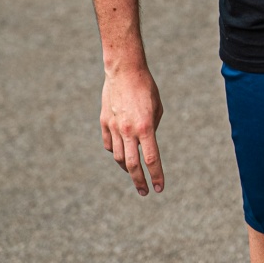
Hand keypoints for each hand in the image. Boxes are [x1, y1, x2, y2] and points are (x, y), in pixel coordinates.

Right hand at [100, 68, 164, 195]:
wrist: (124, 70)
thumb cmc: (146, 87)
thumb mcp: (157, 108)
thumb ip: (153, 129)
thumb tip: (145, 145)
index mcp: (146, 127)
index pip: (152, 160)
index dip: (156, 176)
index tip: (159, 188)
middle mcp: (128, 130)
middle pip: (132, 165)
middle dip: (139, 182)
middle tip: (144, 192)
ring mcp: (114, 127)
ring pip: (118, 157)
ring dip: (126, 168)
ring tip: (134, 173)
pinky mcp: (104, 122)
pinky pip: (108, 144)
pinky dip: (114, 151)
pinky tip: (120, 153)